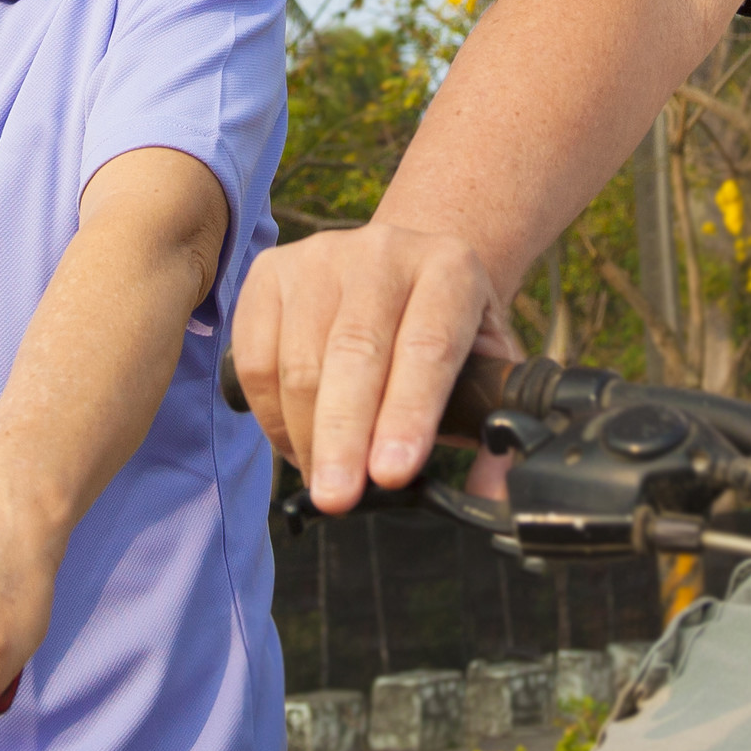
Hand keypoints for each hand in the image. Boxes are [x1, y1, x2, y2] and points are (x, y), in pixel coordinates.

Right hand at [229, 219, 510, 513]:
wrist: (401, 270)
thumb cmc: (444, 334)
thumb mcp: (486, 368)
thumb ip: (495, 428)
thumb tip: (493, 494)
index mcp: (451, 268)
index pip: (428, 346)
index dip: (408, 413)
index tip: (392, 474)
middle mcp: (384, 251)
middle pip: (355, 351)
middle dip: (344, 435)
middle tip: (339, 499)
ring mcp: (320, 256)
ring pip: (300, 362)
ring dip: (308, 437)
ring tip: (328, 482)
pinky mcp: (270, 272)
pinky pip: (256, 359)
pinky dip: (271, 417)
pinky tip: (297, 444)